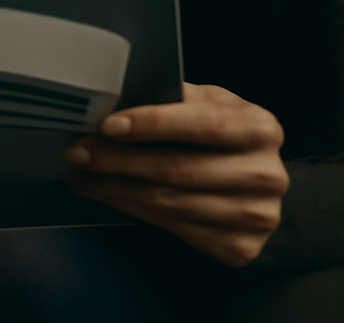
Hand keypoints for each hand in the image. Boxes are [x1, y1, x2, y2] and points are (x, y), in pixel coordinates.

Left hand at [64, 82, 288, 265]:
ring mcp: (255, 215)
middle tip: (78, 151)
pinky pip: (171, 227)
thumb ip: (174, 97)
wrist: (256, 180)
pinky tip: (108, 194)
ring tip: (82, 175)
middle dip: (117, 160)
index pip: (203, 124)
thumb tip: (117, 97)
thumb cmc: (223, 134)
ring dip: (114, 188)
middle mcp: (264, 174)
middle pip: (178, 169)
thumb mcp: (209, 103)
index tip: (109, 125)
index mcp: (259, 128)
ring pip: (168, 202)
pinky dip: (130, 209)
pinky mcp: (239, 246)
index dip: (153, 123)